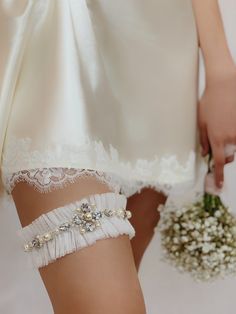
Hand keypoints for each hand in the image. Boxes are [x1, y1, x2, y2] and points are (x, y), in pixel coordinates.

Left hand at [198, 70, 235, 188]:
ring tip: (225, 133)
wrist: (224, 84)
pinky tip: (230, 127)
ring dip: (232, 147)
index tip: (219, 184)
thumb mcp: (201, 121)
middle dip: (225, 159)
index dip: (219, 175)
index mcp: (217, 138)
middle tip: (220, 150)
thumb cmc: (209, 102)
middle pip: (230, 157)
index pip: (218, 162)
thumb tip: (206, 154)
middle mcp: (231, 137)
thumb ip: (204, 140)